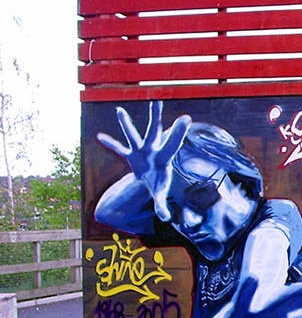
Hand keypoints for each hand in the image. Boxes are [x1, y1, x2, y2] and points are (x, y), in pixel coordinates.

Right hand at [97, 101, 190, 221]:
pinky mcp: (129, 155)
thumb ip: (162, 205)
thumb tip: (165, 218)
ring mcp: (140, 151)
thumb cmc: (159, 183)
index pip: (172, 143)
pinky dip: (110, 144)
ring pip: (133, 135)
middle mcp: (151, 150)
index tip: (186, 117)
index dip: (178, 132)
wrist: (152, 180)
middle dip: (154, 116)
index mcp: (163, 157)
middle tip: (156, 99)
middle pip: (153, 130)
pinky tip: (99, 137)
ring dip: (126, 124)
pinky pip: (118, 149)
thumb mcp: (160, 194)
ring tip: (119, 111)